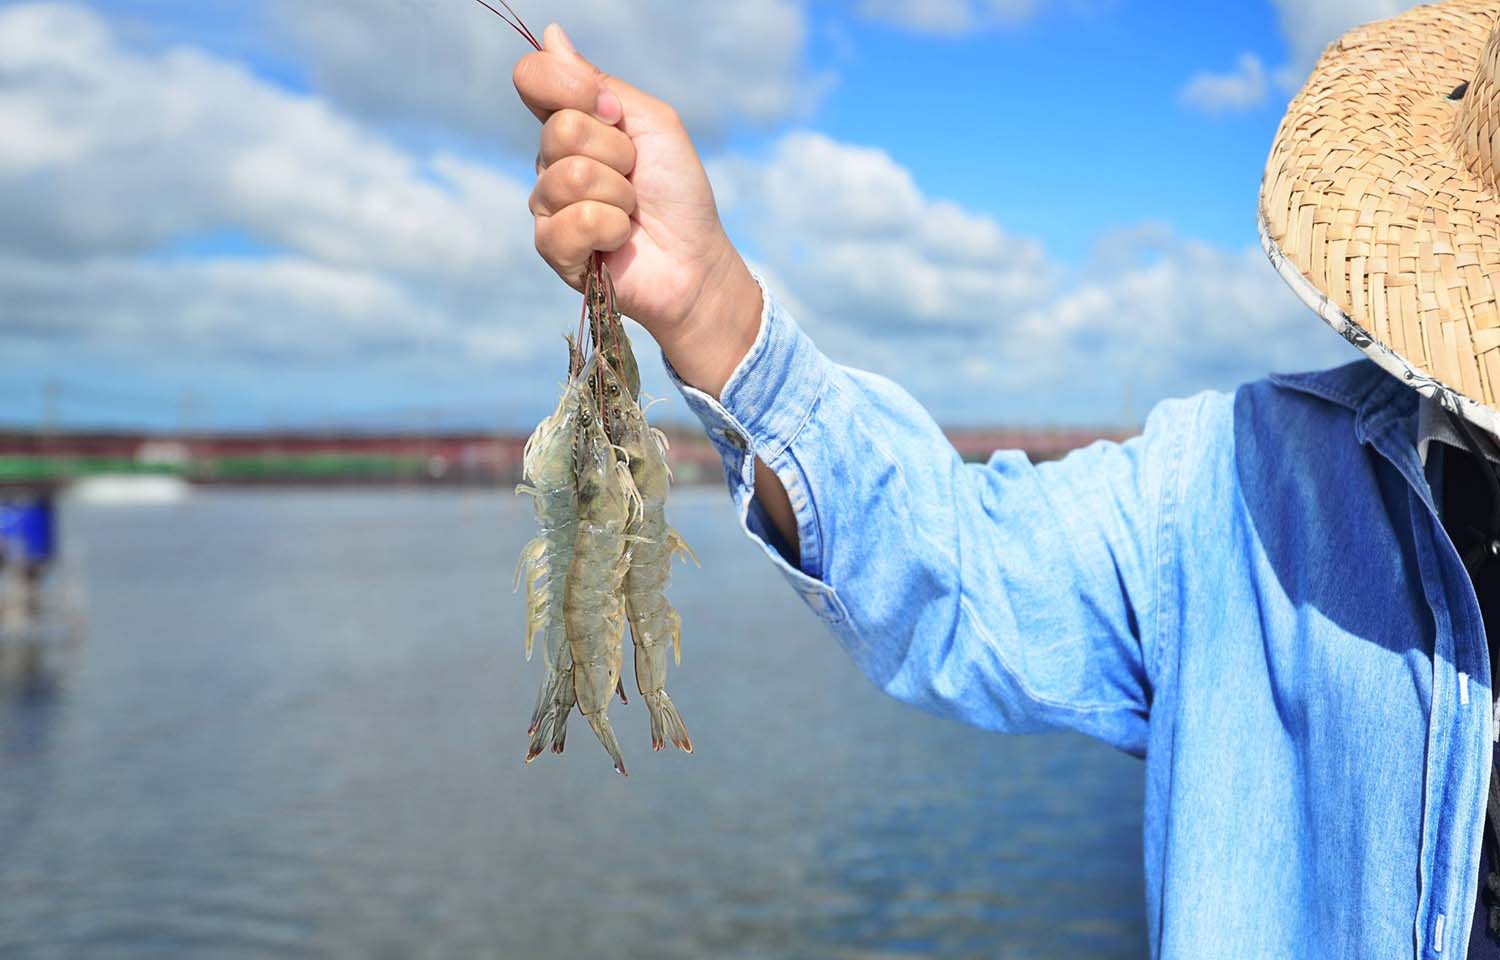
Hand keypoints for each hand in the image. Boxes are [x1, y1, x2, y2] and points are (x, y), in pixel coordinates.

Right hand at [514, 24, 761, 395]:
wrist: (695, 258)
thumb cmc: (678, 191)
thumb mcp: (652, 123)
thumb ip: (600, 84)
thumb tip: (550, 34)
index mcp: (571, 123)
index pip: (534, 78)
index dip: (571, 87)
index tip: (613, 112)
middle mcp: (551, 160)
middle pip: (561, 129)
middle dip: (616, 152)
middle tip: (636, 176)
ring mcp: (548, 206)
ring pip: (569, 176)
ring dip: (618, 193)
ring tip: (631, 211)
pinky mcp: (553, 248)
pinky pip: (572, 222)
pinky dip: (610, 228)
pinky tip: (619, 240)